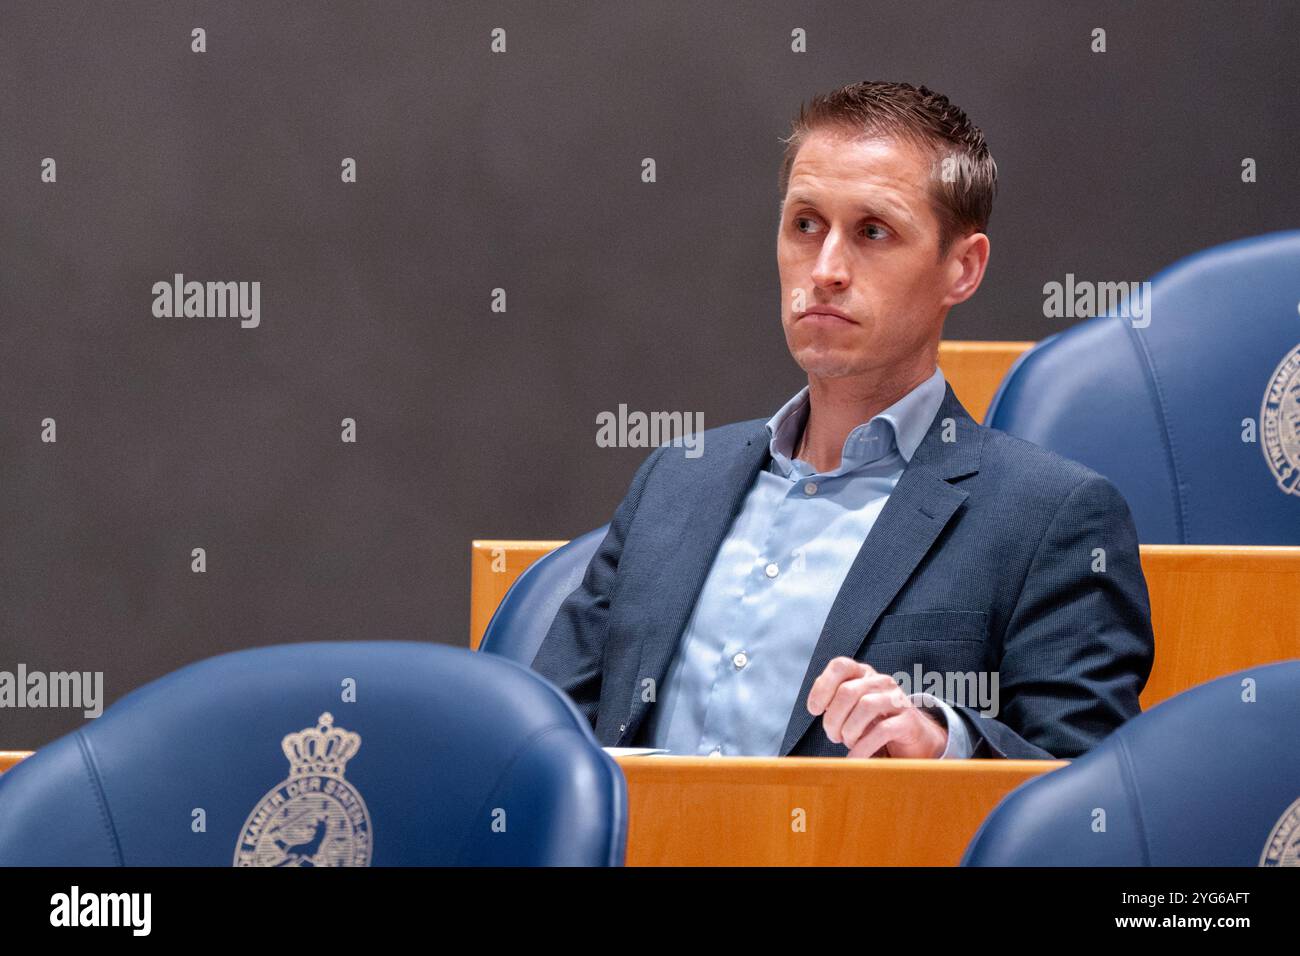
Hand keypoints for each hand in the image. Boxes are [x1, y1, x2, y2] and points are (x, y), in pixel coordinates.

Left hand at [806, 657, 947, 757]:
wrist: (915, 740)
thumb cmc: (876, 724)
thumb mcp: (853, 709)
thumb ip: (834, 700)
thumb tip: (815, 705)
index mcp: (865, 674)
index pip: (840, 666)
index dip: (822, 687)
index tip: (814, 710)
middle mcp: (882, 682)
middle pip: (848, 691)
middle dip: (833, 718)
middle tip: (832, 736)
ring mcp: (898, 699)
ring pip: (866, 706)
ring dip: (849, 730)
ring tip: (846, 742)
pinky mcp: (909, 721)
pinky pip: (882, 731)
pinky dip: (862, 747)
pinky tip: (854, 757)